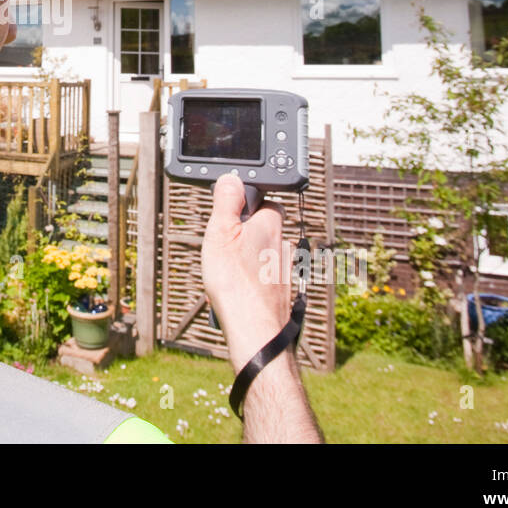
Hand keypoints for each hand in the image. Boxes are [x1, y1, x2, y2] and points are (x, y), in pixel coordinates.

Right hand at [201, 172, 290, 369]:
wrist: (255, 329)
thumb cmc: (236, 282)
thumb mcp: (220, 233)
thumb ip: (227, 202)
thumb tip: (232, 179)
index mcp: (271, 223)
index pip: (263, 203)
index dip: (245, 209)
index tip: (228, 222)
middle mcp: (285, 243)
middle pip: (263, 230)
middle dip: (246, 237)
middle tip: (225, 252)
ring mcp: (287, 269)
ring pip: (265, 255)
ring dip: (250, 261)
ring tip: (229, 276)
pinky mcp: (285, 291)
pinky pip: (267, 278)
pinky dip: (255, 281)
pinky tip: (240, 292)